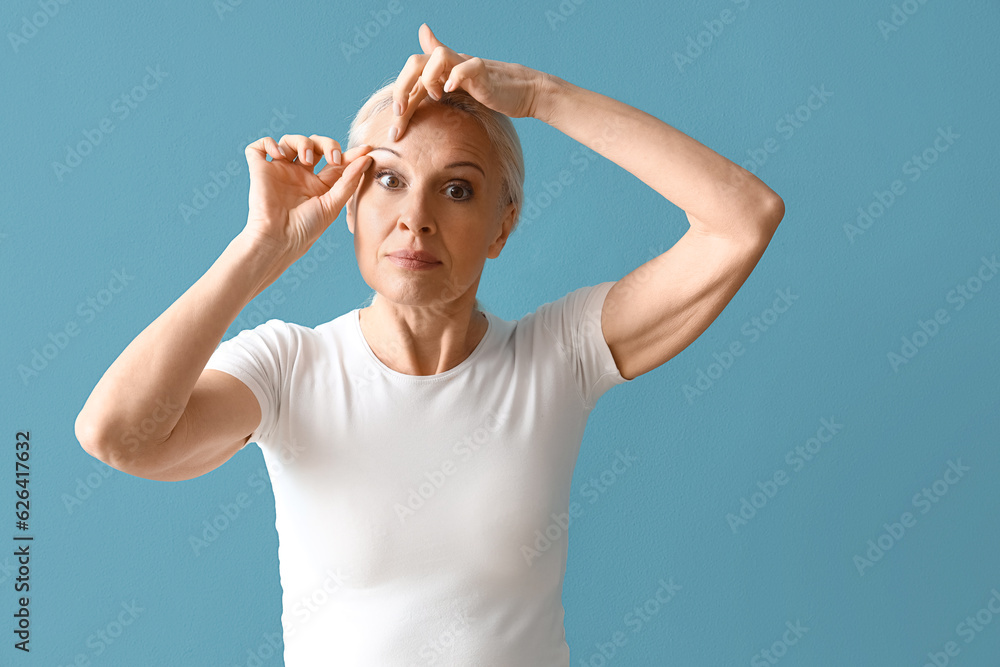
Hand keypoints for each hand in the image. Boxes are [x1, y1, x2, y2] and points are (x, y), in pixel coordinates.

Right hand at [242, 134, 373, 257]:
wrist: (279, 239)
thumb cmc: (306, 228)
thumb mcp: (333, 204)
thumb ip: (349, 181)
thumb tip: (366, 159)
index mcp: (318, 184)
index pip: (335, 161)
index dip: (349, 153)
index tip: (366, 150)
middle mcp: (299, 174)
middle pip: (314, 144)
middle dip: (327, 144)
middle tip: (333, 159)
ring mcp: (279, 170)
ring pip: (290, 140)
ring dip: (302, 142)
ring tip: (307, 160)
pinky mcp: (260, 169)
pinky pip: (259, 146)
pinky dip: (269, 143)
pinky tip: (279, 155)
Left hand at [388, 23, 548, 141]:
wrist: (521, 91)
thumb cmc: (488, 91)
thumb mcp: (456, 90)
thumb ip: (432, 81)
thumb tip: (413, 71)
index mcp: (439, 71)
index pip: (410, 79)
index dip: (398, 99)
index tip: (395, 129)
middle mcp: (449, 63)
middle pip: (416, 62)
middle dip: (403, 88)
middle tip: (400, 114)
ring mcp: (465, 64)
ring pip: (438, 57)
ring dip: (428, 78)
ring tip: (433, 97)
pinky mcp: (484, 72)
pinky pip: (467, 67)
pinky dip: (456, 76)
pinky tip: (449, 91)